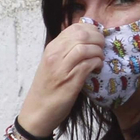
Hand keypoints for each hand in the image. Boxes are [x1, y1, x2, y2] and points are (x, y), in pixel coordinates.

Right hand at [18, 20, 104, 136]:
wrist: (36, 111)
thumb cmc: (47, 89)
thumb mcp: (53, 64)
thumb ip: (66, 52)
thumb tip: (86, 42)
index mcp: (51, 48)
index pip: (74, 28)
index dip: (91, 30)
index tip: (97, 38)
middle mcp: (55, 55)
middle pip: (82, 35)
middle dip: (98, 39)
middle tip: (102, 48)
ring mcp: (62, 68)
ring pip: (86, 48)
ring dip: (98, 52)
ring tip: (100, 59)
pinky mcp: (70, 81)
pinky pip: (88, 64)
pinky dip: (97, 63)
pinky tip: (97, 68)